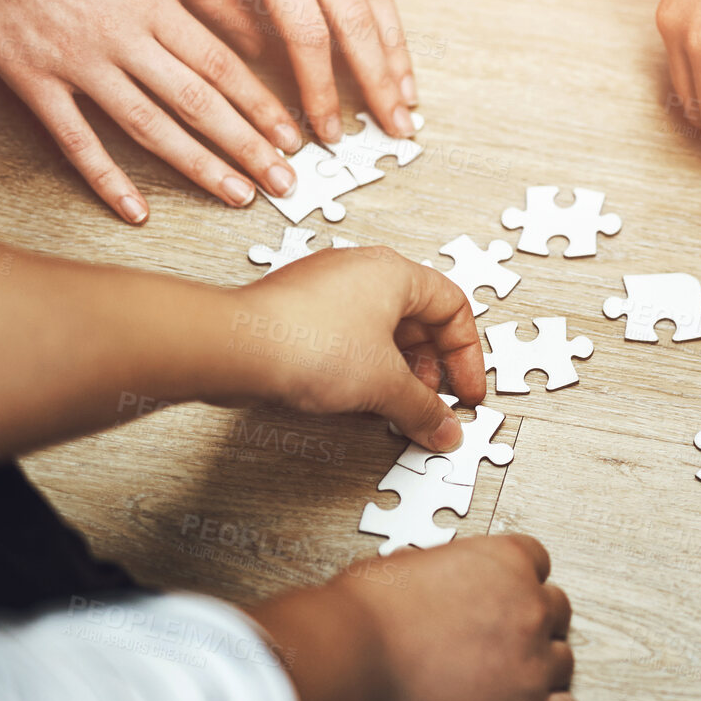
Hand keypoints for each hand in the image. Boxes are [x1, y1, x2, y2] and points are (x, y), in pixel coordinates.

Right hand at [0, 0, 301, 223]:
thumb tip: (210, 8)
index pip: (222, 63)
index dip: (262, 104)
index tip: (292, 132)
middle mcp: (121, 35)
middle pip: (199, 103)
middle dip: (250, 146)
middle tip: (288, 179)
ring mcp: (75, 61)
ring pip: (150, 127)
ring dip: (199, 167)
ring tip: (240, 195)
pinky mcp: (29, 78)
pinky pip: (75, 139)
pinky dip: (106, 179)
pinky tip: (136, 210)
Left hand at [132, 0, 415, 145]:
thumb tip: (257, 48)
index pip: (308, 34)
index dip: (323, 89)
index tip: (329, 129)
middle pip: (359, 22)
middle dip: (382, 82)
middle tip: (400, 128)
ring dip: (398, 46)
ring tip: (411, 91)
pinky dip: (386, 2)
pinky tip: (390, 30)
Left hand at [222, 247, 484, 452]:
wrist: (233, 347)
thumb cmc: (306, 342)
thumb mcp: (384, 384)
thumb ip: (422, 409)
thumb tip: (443, 429)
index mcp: (395, 272)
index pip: (453, 308)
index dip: (466, 356)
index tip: (464, 393)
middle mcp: (362, 272)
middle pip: (418, 321)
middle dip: (430, 369)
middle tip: (431, 404)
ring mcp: (327, 290)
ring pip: (381, 330)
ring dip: (397, 371)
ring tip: (394, 407)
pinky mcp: (299, 312)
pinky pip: (348, 337)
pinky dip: (363, 367)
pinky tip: (357, 398)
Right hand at [250, 534, 576, 700]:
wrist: (355, 658)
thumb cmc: (370, 611)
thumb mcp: (412, 562)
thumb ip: (445, 567)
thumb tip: (437, 575)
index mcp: (506, 561)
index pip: (538, 561)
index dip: (517, 582)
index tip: (503, 598)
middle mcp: (529, 605)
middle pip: (556, 610)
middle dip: (530, 623)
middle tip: (499, 640)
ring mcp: (533, 659)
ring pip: (564, 661)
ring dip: (539, 668)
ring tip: (504, 679)